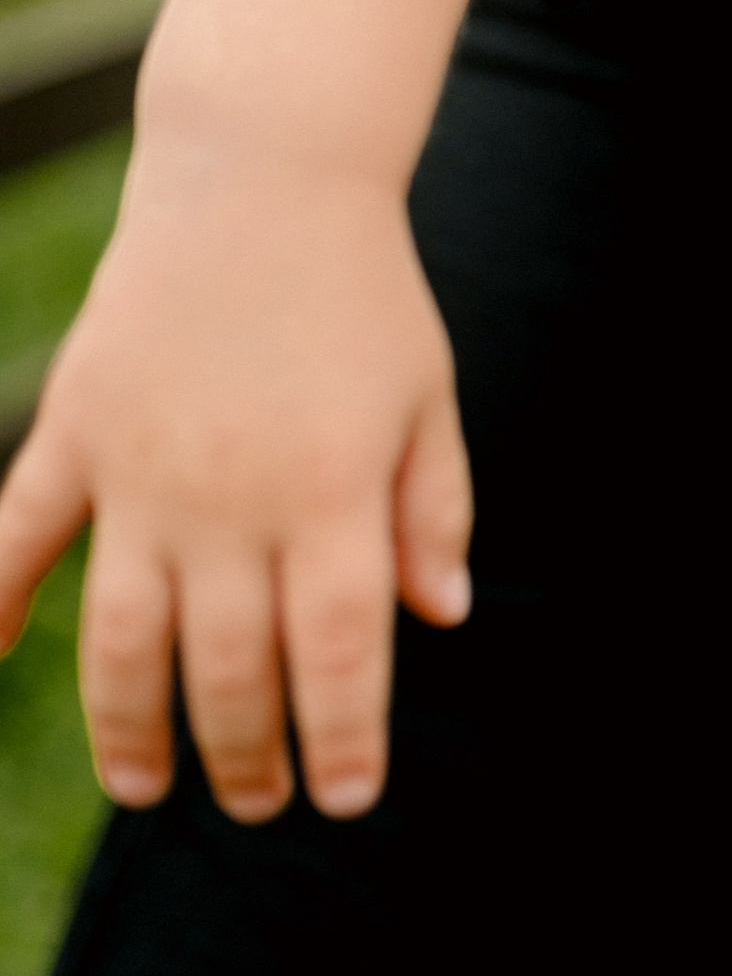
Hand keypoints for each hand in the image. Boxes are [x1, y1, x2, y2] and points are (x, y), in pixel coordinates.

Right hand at [0, 152, 472, 822]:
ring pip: (121, 640)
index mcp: (331, 491)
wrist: (263, 173)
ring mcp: (141, 471)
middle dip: (245, 755)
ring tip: (148, 787)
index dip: (343, 739)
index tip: (347, 797)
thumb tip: (444, 619)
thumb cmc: (360, 293)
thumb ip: (434, 511)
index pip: (338, 654)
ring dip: (131, 727)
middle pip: (230, 667)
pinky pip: (15, 536)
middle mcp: (231, 497)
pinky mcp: (75, 430)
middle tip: (255, 803)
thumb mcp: (427, 395)